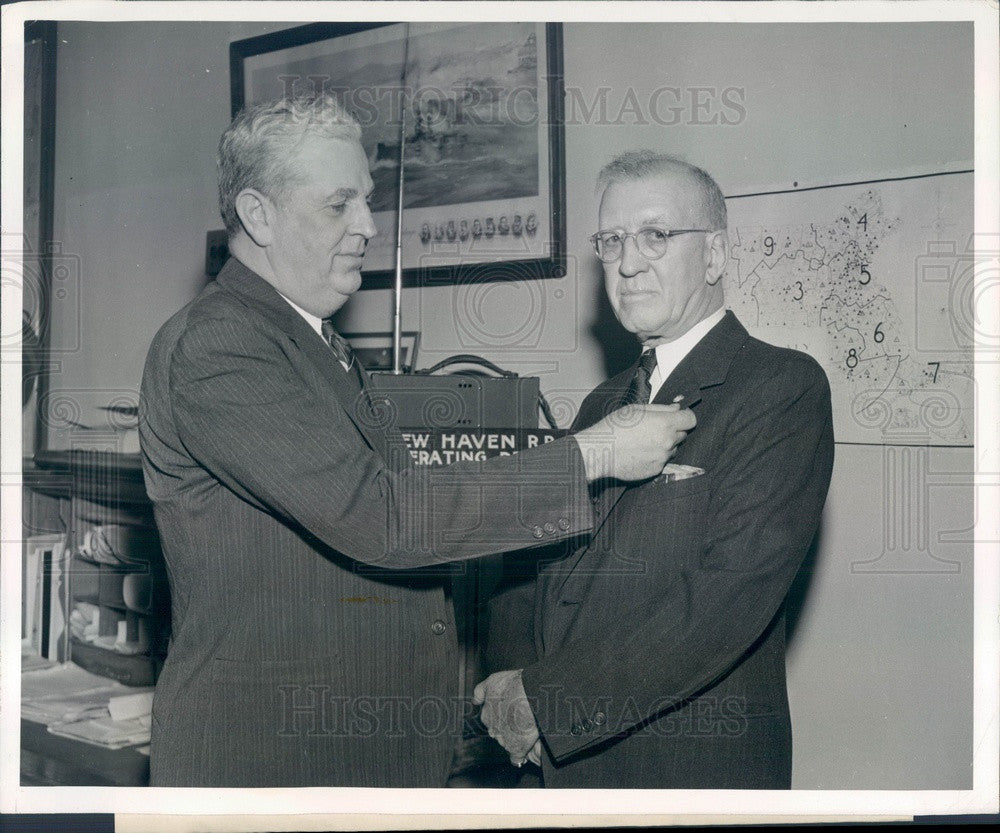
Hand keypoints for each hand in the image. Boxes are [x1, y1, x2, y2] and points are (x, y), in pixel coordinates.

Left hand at [472, 669, 538, 766]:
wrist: (528, 695)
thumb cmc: (512, 686)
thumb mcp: (492, 681)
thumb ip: (480, 691)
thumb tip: (475, 701)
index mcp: (487, 715)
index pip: (492, 720)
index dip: (503, 716)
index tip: (511, 712)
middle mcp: (492, 729)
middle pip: (500, 732)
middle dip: (508, 727)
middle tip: (521, 718)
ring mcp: (504, 740)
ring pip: (508, 742)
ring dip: (516, 737)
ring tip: (527, 727)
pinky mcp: (516, 749)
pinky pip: (516, 758)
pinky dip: (519, 756)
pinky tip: (523, 753)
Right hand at [574, 403, 695, 482]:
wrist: (599, 452)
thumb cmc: (613, 428)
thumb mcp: (636, 409)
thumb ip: (660, 408)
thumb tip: (676, 408)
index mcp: (665, 423)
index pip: (691, 419)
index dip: (685, 416)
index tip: (679, 416)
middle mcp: (667, 441)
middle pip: (683, 434)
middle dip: (673, 430)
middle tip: (654, 428)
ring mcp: (663, 457)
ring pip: (673, 448)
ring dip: (665, 444)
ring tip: (644, 441)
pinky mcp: (656, 470)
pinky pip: (663, 461)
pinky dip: (655, 456)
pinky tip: (640, 452)